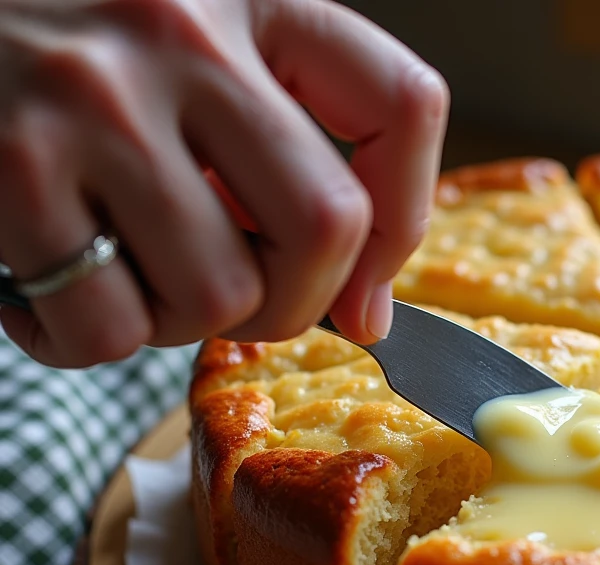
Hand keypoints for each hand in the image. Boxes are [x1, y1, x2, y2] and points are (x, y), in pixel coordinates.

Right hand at [0, 0, 448, 366]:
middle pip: (326, 225)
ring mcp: (97, 96)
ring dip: (180, 322)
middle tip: (239, 297)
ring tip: (125, 271)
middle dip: (293, 303)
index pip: (402, 105)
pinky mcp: (15, 163)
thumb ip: (282, 147)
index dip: (405, 222)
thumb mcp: (195, 52)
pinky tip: (48, 285)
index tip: (369, 294)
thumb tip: (363, 310)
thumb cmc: (74, 55)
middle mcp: (184, 32)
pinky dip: (83, 341)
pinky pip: (108, 329)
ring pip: (220, 294)